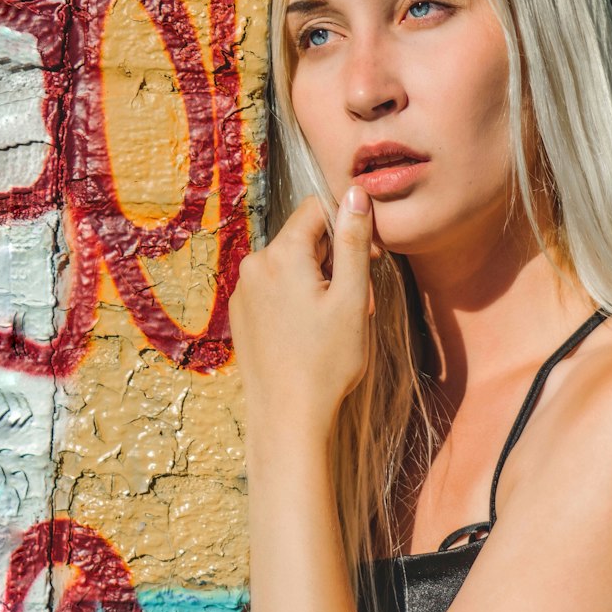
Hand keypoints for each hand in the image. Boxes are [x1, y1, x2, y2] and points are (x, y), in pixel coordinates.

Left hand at [228, 186, 379, 436]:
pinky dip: (297, 299)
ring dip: (318, 281)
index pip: (317, 209)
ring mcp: (244, 292)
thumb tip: (357, 194)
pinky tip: (312, 333)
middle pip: (304, 239)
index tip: (370, 257)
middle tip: (357, 301)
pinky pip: (275, 289)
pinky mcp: (242, 315)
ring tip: (336, 322)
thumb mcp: (351, 297)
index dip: (349, 226)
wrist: (288, 417)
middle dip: (335, 260)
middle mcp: (254, 265)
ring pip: (291, 266)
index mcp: (281, 255)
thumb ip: (354, 241)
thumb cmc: (326, 361)